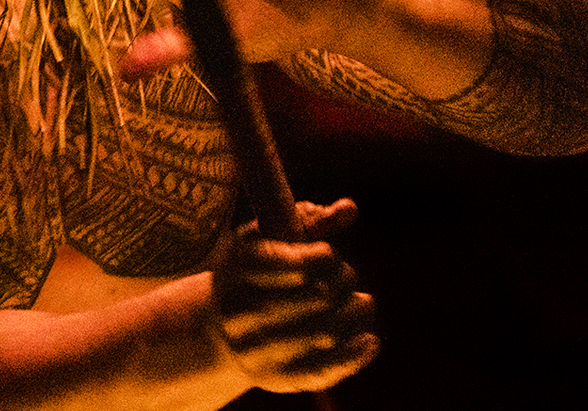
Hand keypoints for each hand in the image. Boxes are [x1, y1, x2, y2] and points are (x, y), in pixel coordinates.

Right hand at [211, 197, 377, 392]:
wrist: (219, 333)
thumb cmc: (251, 274)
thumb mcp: (267, 238)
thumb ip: (309, 220)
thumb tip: (350, 209)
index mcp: (240, 268)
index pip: (303, 264)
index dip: (325, 258)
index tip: (326, 255)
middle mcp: (244, 313)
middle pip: (321, 295)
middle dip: (342, 280)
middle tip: (341, 278)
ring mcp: (261, 350)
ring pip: (329, 330)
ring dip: (353, 311)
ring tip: (355, 303)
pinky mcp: (280, 378)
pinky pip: (326, 369)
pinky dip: (355, 354)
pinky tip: (369, 340)